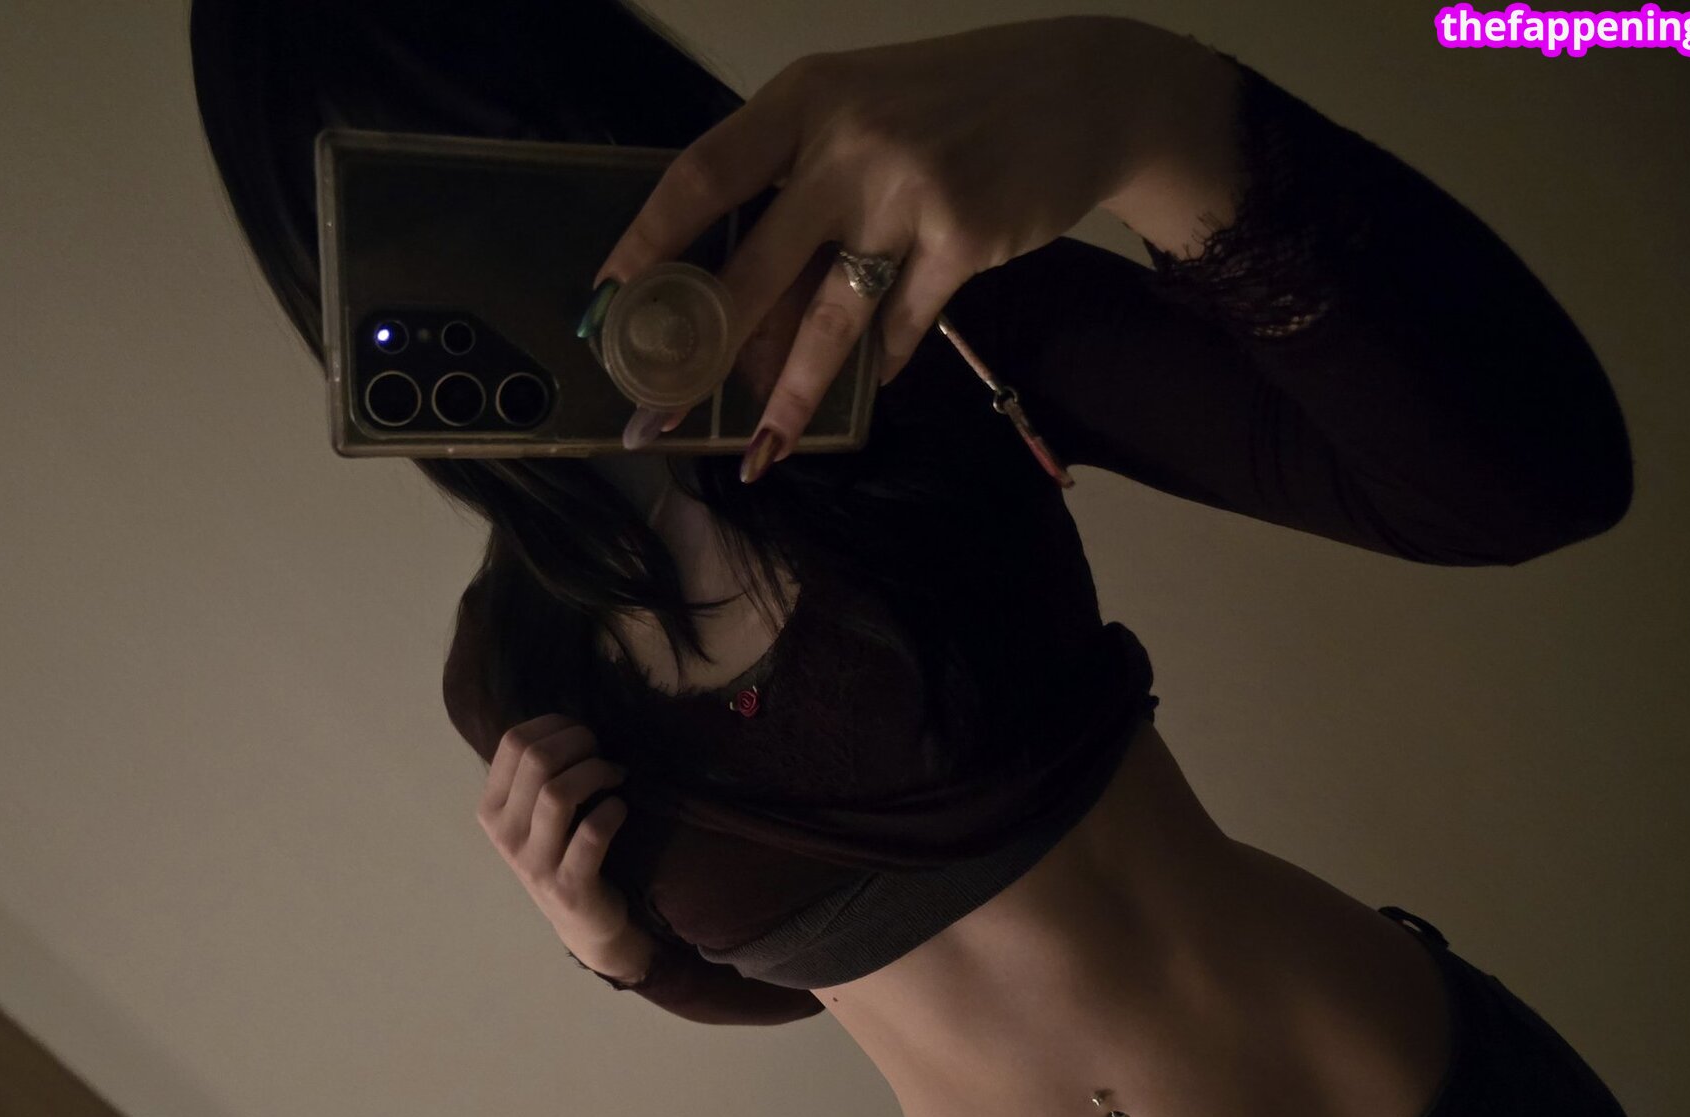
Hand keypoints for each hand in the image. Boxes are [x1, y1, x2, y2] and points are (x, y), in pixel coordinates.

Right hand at [477, 714, 634, 962]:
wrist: (584, 922)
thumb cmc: (564, 854)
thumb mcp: (536, 815)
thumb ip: (539, 774)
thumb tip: (571, 725)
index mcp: (491, 809)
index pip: (513, 742)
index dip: (555, 725)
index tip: (582, 736)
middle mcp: (504, 835)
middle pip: (536, 760)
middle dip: (579, 743)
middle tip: (603, 753)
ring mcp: (533, 863)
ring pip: (558, 793)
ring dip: (596, 773)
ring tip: (615, 777)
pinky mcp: (568, 886)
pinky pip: (591, 833)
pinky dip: (612, 811)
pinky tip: (620, 808)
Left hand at [590, 16, 1208, 468]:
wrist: (1082, 92)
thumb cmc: (951, 104)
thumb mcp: (860, 107)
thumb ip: (799, 177)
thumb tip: (739, 291)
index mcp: (805, 98)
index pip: (704, 175)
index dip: (649, 242)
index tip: (607, 300)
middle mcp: (849, 141)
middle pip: (755, 265)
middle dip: (705, 349)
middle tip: (664, 412)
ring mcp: (910, 192)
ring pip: (828, 318)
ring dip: (790, 395)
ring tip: (761, 452)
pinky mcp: (965, 241)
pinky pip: (901, 326)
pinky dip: (880, 363)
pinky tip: (868, 390)